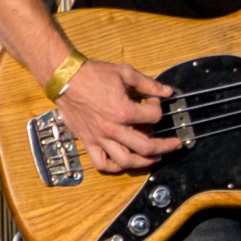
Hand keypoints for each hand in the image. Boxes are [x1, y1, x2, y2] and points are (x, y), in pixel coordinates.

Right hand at [51, 56, 177, 173]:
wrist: (65, 78)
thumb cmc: (94, 74)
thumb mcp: (125, 73)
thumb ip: (149, 84)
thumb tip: (167, 91)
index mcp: (123, 111)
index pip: (154, 117)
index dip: (158, 108)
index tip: (154, 102)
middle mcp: (113, 129)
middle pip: (146, 146)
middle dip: (165, 146)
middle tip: (175, 144)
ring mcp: (99, 137)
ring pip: (125, 160)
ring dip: (144, 162)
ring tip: (155, 158)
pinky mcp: (88, 141)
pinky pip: (101, 163)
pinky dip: (114, 167)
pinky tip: (125, 162)